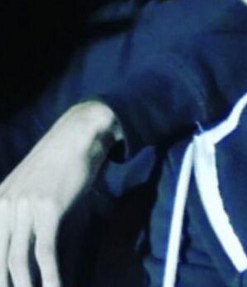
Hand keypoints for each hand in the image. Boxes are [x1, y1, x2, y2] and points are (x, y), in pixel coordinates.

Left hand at [0, 101, 121, 286]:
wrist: (80, 134)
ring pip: (17, 261)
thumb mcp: (36, 191)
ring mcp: (24, 206)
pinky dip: (49, 277)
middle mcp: (4, 205)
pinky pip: (45, 252)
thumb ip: (27, 221)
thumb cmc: (62, 163)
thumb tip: (35, 256)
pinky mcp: (48, 208)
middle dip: (5, 283)